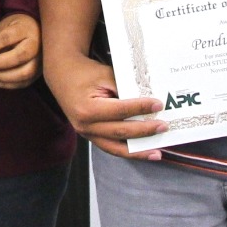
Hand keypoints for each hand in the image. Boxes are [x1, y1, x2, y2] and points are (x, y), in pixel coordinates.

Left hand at [0, 13, 40, 88]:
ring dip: (4, 77)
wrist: (34, 30)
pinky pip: (25, 82)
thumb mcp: (3, 28)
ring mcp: (40, 59)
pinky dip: (9, 84)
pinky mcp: (39, 71)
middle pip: (19, 56)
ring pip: (24, 72)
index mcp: (25, 29)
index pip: (6, 38)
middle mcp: (36, 44)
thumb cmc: (16, 28)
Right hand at [43, 53, 163, 159]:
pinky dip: (127, 151)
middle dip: (145, 130)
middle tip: (163, 126)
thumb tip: (148, 101)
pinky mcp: (90, 136)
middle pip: (120, 131)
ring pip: (116, 148)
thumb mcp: (105, 75)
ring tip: (157, 153)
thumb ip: (125, 89)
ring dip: (138, 151)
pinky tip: (142, 152)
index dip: (141, 108)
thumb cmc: (85, 73)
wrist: (62, 76)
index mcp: (88, 109)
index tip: (158, 104)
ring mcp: (86, 134)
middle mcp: (85, 125)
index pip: (120, 110)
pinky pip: (111, 148)